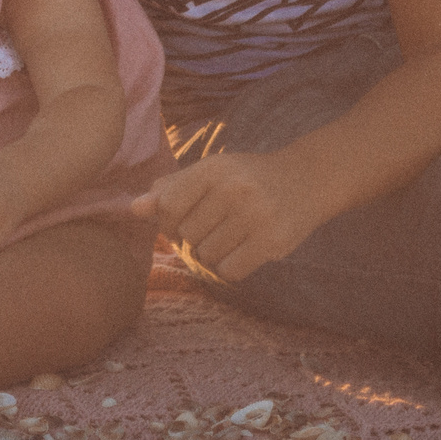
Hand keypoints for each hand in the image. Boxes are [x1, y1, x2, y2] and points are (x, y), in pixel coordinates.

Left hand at [131, 153, 325, 282]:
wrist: (306, 180)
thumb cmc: (247, 178)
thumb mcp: (211, 172)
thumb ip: (170, 189)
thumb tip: (133, 209)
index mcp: (213, 168)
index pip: (167, 207)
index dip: (170, 220)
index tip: (186, 218)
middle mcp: (233, 189)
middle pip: (186, 235)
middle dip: (195, 237)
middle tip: (218, 225)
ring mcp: (255, 215)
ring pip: (206, 255)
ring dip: (215, 252)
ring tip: (233, 235)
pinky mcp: (272, 240)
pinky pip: (230, 270)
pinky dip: (232, 266)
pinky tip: (245, 249)